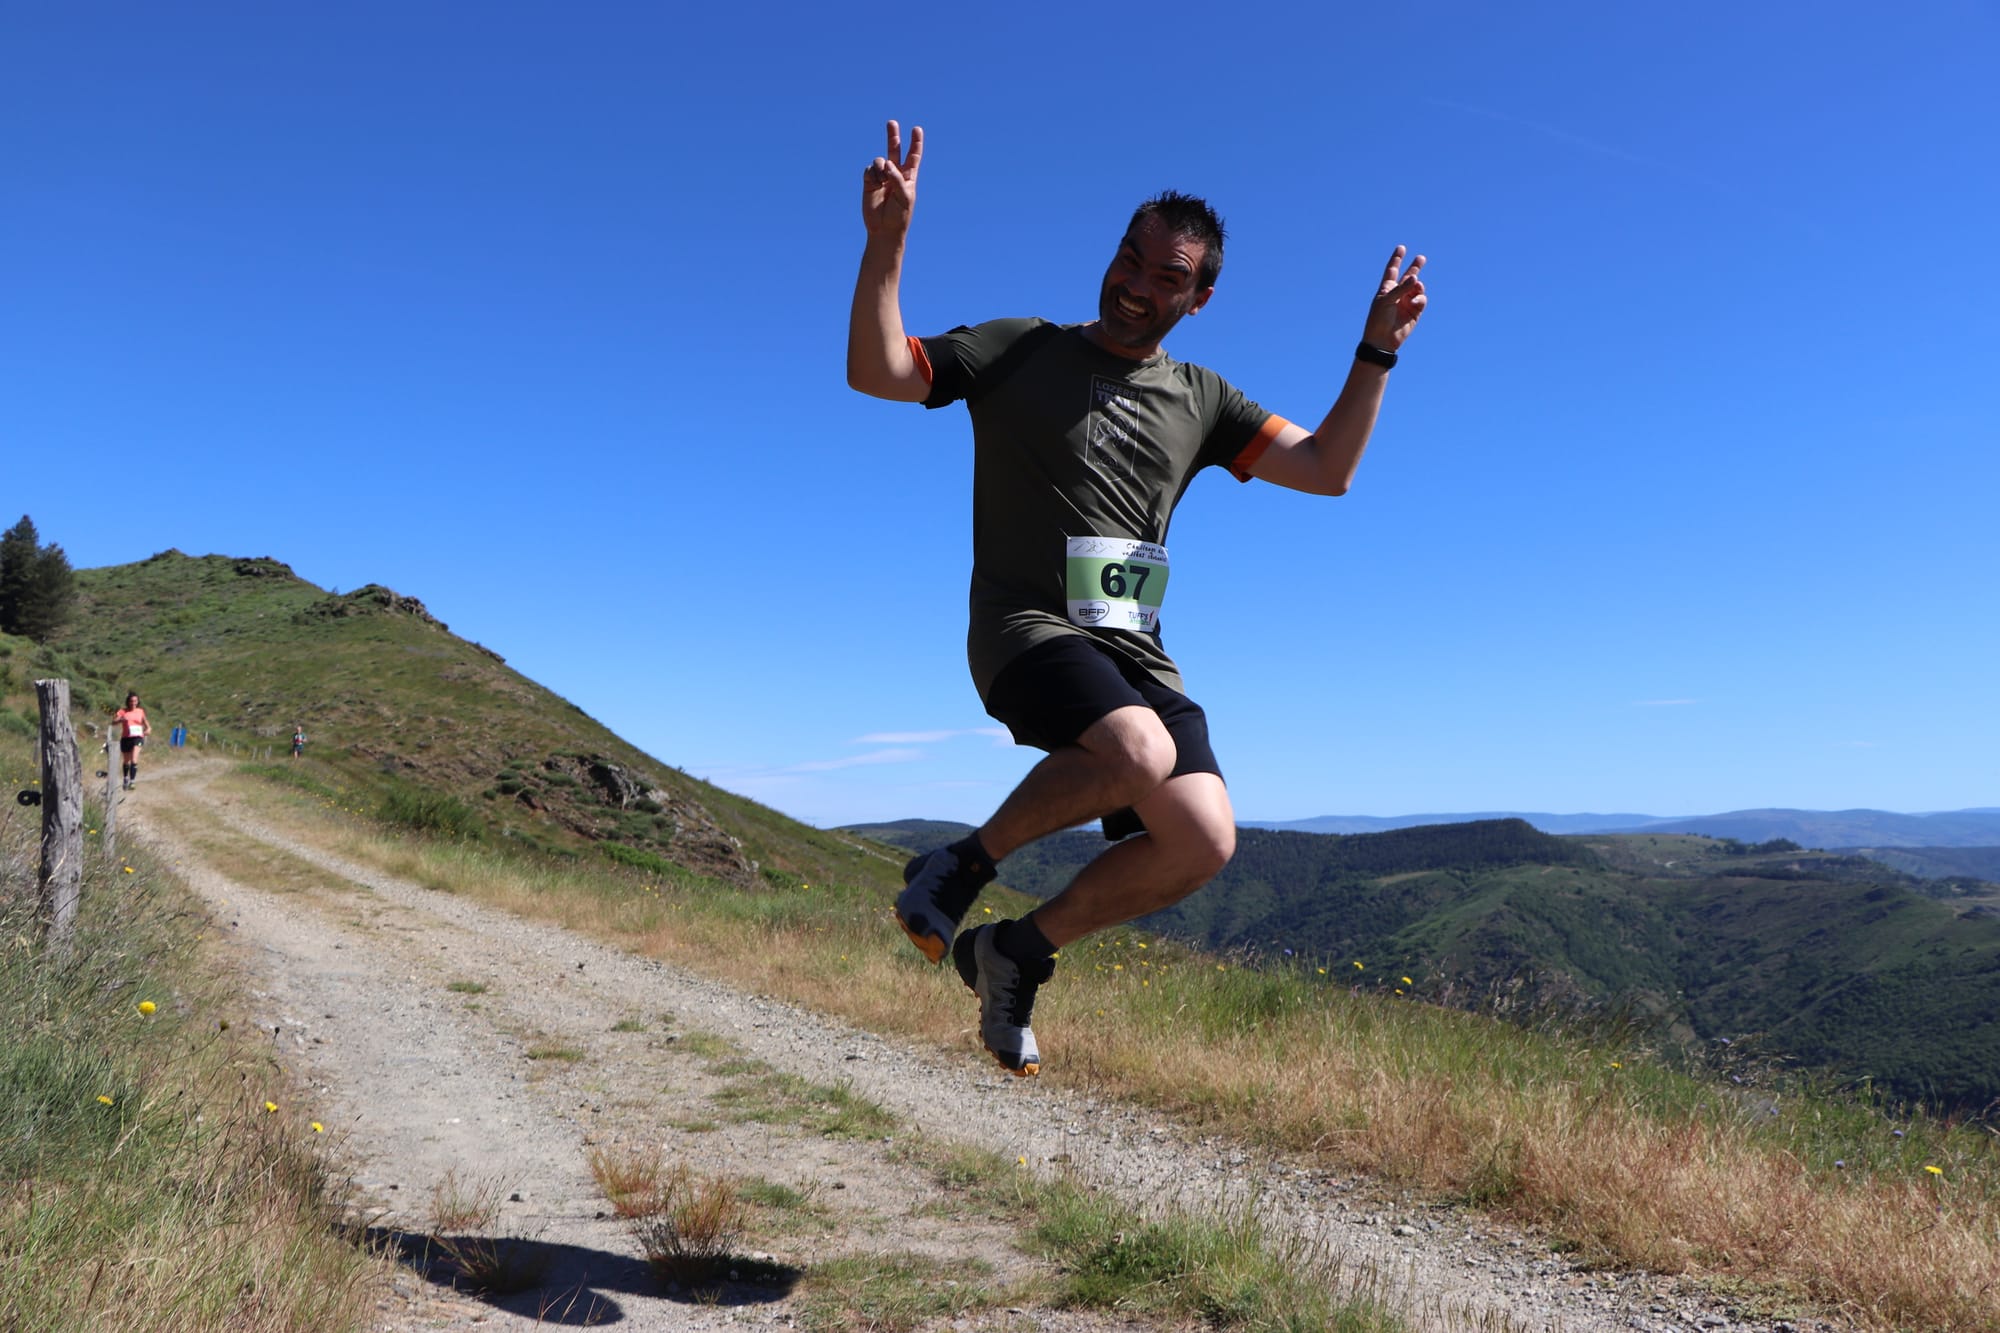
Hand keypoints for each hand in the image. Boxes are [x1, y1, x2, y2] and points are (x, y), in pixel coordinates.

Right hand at [861, 119, 922, 239]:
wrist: (883, 229)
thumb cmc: (900, 215)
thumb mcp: (905, 197)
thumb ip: (897, 178)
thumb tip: (886, 162)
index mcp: (908, 176)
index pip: (913, 156)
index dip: (915, 143)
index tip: (917, 129)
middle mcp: (894, 174)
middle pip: (894, 150)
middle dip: (893, 136)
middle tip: (891, 122)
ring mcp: (881, 177)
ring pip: (879, 160)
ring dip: (881, 167)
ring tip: (882, 180)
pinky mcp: (869, 182)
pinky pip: (869, 170)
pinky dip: (873, 176)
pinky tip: (875, 185)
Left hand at [1362, 246, 1426, 350]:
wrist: (1383, 340)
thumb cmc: (1379, 319)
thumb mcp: (1387, 300)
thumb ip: (1401, 288)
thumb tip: (1416, 278)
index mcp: (1386, 289)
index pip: (1392, 270)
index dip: (1397, 259)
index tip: (1401, 247)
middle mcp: (1398, 294)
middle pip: (1408, 276)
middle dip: (1415, 267)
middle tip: (1421, 258)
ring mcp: (1407, 302)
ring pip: (1417, 287)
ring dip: (1418, 285)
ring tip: (1416, 287)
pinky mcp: (1415, 311)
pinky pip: (1421, 299)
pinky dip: (1420, 298)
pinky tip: (1415, 301)